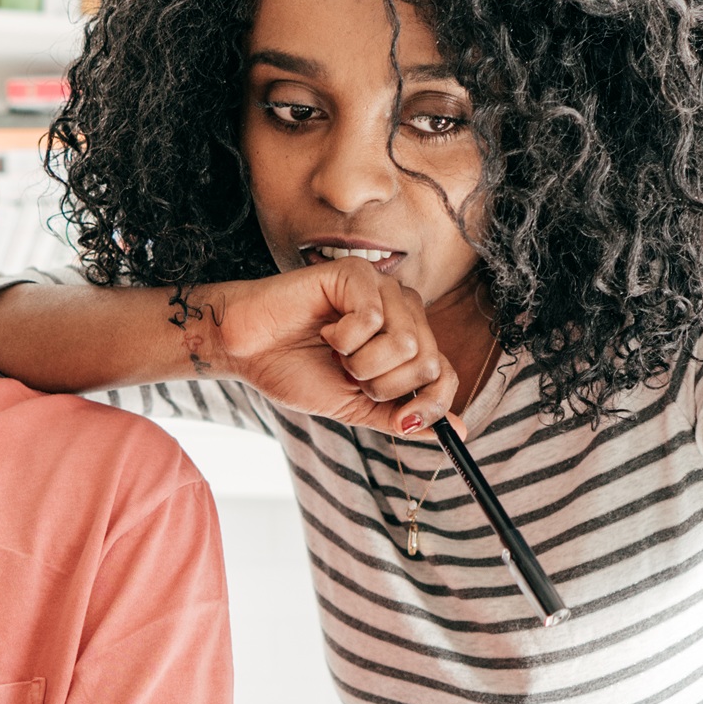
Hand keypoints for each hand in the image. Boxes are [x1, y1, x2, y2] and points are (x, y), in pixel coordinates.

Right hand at [197, 262, 458, 436]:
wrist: (246, 352)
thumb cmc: (295, 370)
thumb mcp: (356, 407)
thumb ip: (403, 416)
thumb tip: (457, 430)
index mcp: (408, 340)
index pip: (446, 374)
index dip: (428, 404)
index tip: (397, 420)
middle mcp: (403, 310)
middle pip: (428, 363)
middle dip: (381, 385)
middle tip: (347, 373)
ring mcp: (382, 288)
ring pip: (405, 343)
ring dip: (360, 363)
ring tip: (335, 351)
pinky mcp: (357, 273)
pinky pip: (373, 318)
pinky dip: (344, 338)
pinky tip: (325, 327)